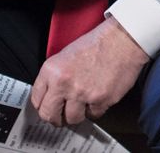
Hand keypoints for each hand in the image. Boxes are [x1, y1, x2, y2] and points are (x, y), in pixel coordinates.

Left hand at [30, 17, 148, 125]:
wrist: (122, 40)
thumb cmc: (98, 44)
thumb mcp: (66, 55)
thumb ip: (55, 76)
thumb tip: (50, 96)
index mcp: (52, 70)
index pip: (36, 100)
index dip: (43, 106)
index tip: (48, 108)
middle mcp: (64, 84)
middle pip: (49, 115)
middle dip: (55, 118)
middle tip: (61, 116)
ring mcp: (82, 94)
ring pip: (72, 119)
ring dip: (77, 114)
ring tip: (83, 104)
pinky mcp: (101, 100)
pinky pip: (93, 115)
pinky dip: (95, 109)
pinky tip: (98, 97)